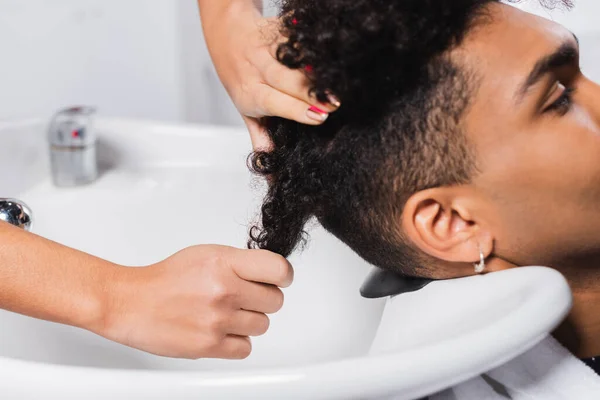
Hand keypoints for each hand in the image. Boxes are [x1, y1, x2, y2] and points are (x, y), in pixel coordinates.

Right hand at [100, 245, 292, 358]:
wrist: (131, 302)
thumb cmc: (166, 278)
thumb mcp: (206, 254)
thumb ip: (239, 263)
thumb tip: (270, 274)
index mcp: (224, 262)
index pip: (279, 270)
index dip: (282, 276)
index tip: (278, 280)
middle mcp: (224, 290)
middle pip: (276, 301)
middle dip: (262, 299)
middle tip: (243, 297)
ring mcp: (218, 320)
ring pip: (262, 325)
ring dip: (249, 321)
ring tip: (225, 314)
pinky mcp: (209, 345)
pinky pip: (245, 348)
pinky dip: (236, 342)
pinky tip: (221, 330)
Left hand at [200, 1, 339, 149]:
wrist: (228, 33)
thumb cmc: (243, 78)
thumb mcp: (248, 111)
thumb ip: (262, 137)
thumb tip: (272, 175)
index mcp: (251, 94)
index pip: (274, 102)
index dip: (297, 110)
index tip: (320, 117)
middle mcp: (258, 69)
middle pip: (287, 79)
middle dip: (311, 91)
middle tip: (335, 102)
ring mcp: (269, 47)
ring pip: (294, 57)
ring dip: (316, 68)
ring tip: (337, 78)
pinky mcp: (280, 28)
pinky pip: (298, 36)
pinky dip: (315, 45)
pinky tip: (332, 55)